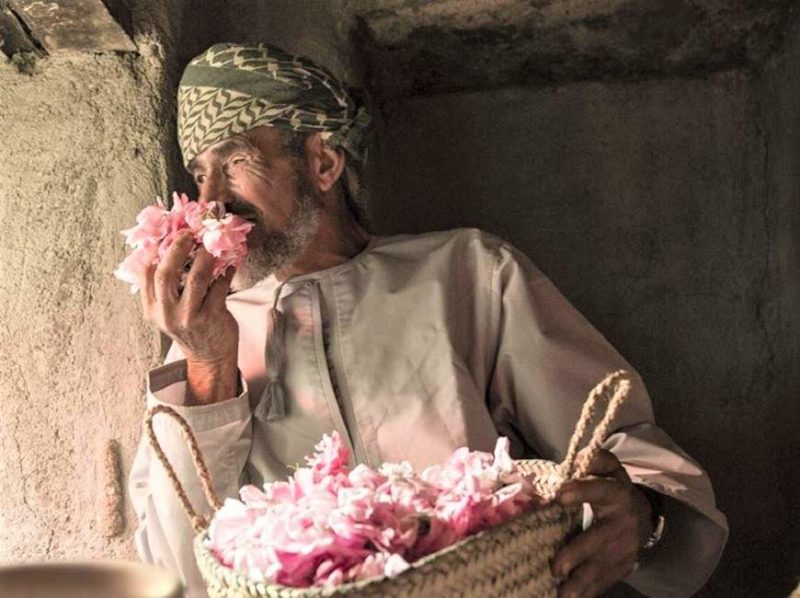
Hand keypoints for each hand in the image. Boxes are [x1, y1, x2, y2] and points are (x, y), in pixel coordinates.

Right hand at [139, 230, 238, 403]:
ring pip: (196, 278)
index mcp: (152, 310)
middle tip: (189, 234)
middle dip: (177, 248)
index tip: (167, 236)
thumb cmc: (190, 329)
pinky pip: (220, 287)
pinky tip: (231, 264)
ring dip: (204, 257)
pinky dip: (226, 272)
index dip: (155, 252)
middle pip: (166, 274)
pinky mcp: (212, 317)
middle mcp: (167, 314)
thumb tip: (169, 251)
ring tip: (211, 246)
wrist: (209, 357)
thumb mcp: (168, 313)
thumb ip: (165, 289)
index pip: (146, 275)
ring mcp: (190, 316)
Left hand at [552, 449, 653, 597]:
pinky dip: (590, 591)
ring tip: (563, 594)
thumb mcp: (608, 469)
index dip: (583, 491)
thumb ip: (595, 461)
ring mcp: (626, 548)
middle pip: (600, 537)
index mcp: (616, 492)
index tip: (560, 496)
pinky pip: (606, 581)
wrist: (643, 515)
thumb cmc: (612, 488)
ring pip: (603, 566)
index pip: (600, 489)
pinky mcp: (625, 566)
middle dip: (578, 552)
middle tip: (556, 566)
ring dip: (582, 582)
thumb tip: (578, 458)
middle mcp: (623, 522)